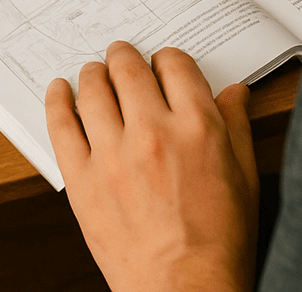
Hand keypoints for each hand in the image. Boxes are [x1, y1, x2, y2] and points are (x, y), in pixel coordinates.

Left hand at [45, 43, 257, 291]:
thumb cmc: (218, 244)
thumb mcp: (244, 180)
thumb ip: (236, 127)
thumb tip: (235, 93)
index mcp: (197, 129)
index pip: (174, 65)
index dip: (167, 59)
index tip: (162, 65)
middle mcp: (153, 133)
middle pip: (128, 68)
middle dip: (125, 57)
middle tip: (122, 59)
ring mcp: (113, 155)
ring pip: (92, 88)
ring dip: (93, 73)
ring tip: (95, 74)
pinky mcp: (82, 178)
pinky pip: (60, 124)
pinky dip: (57, 100)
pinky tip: (59, 91)